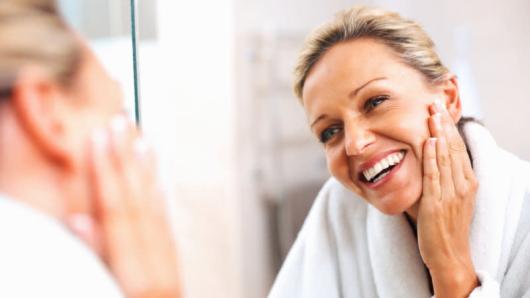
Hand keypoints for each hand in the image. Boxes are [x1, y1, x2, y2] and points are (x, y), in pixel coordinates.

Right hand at [69, 115, 180, 297]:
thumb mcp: (100, 295)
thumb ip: (91, 259)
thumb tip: (79, 218)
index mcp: (134, 274)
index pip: (117, 211)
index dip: (106, 172)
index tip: (99, 138)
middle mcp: (156, 264)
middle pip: (138, 202)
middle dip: (126, 161)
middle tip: (119, 123)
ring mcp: (167, 265)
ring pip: (155, 208)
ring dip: (145, 172)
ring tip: (140, 139)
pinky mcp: (171, 267)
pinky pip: (165, 223)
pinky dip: (158, 196)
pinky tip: (155, 178)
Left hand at [417, 100, 478, 296]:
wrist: (448, 255)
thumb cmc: (444, 227)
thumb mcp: (447, 198)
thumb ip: (440, 179)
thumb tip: (427, 158)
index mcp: (467, 183)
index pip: (458, 150)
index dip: (449, 129)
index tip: (441, 111)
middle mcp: (462, 186)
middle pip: (453, 148)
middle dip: (443, 124)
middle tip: (434, 103)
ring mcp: (451, 194)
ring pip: (445, 157)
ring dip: (438, 134)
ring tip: (432, 114)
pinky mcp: (437, 204)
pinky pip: (435, 175)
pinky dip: (433, 157)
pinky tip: (430, 141)